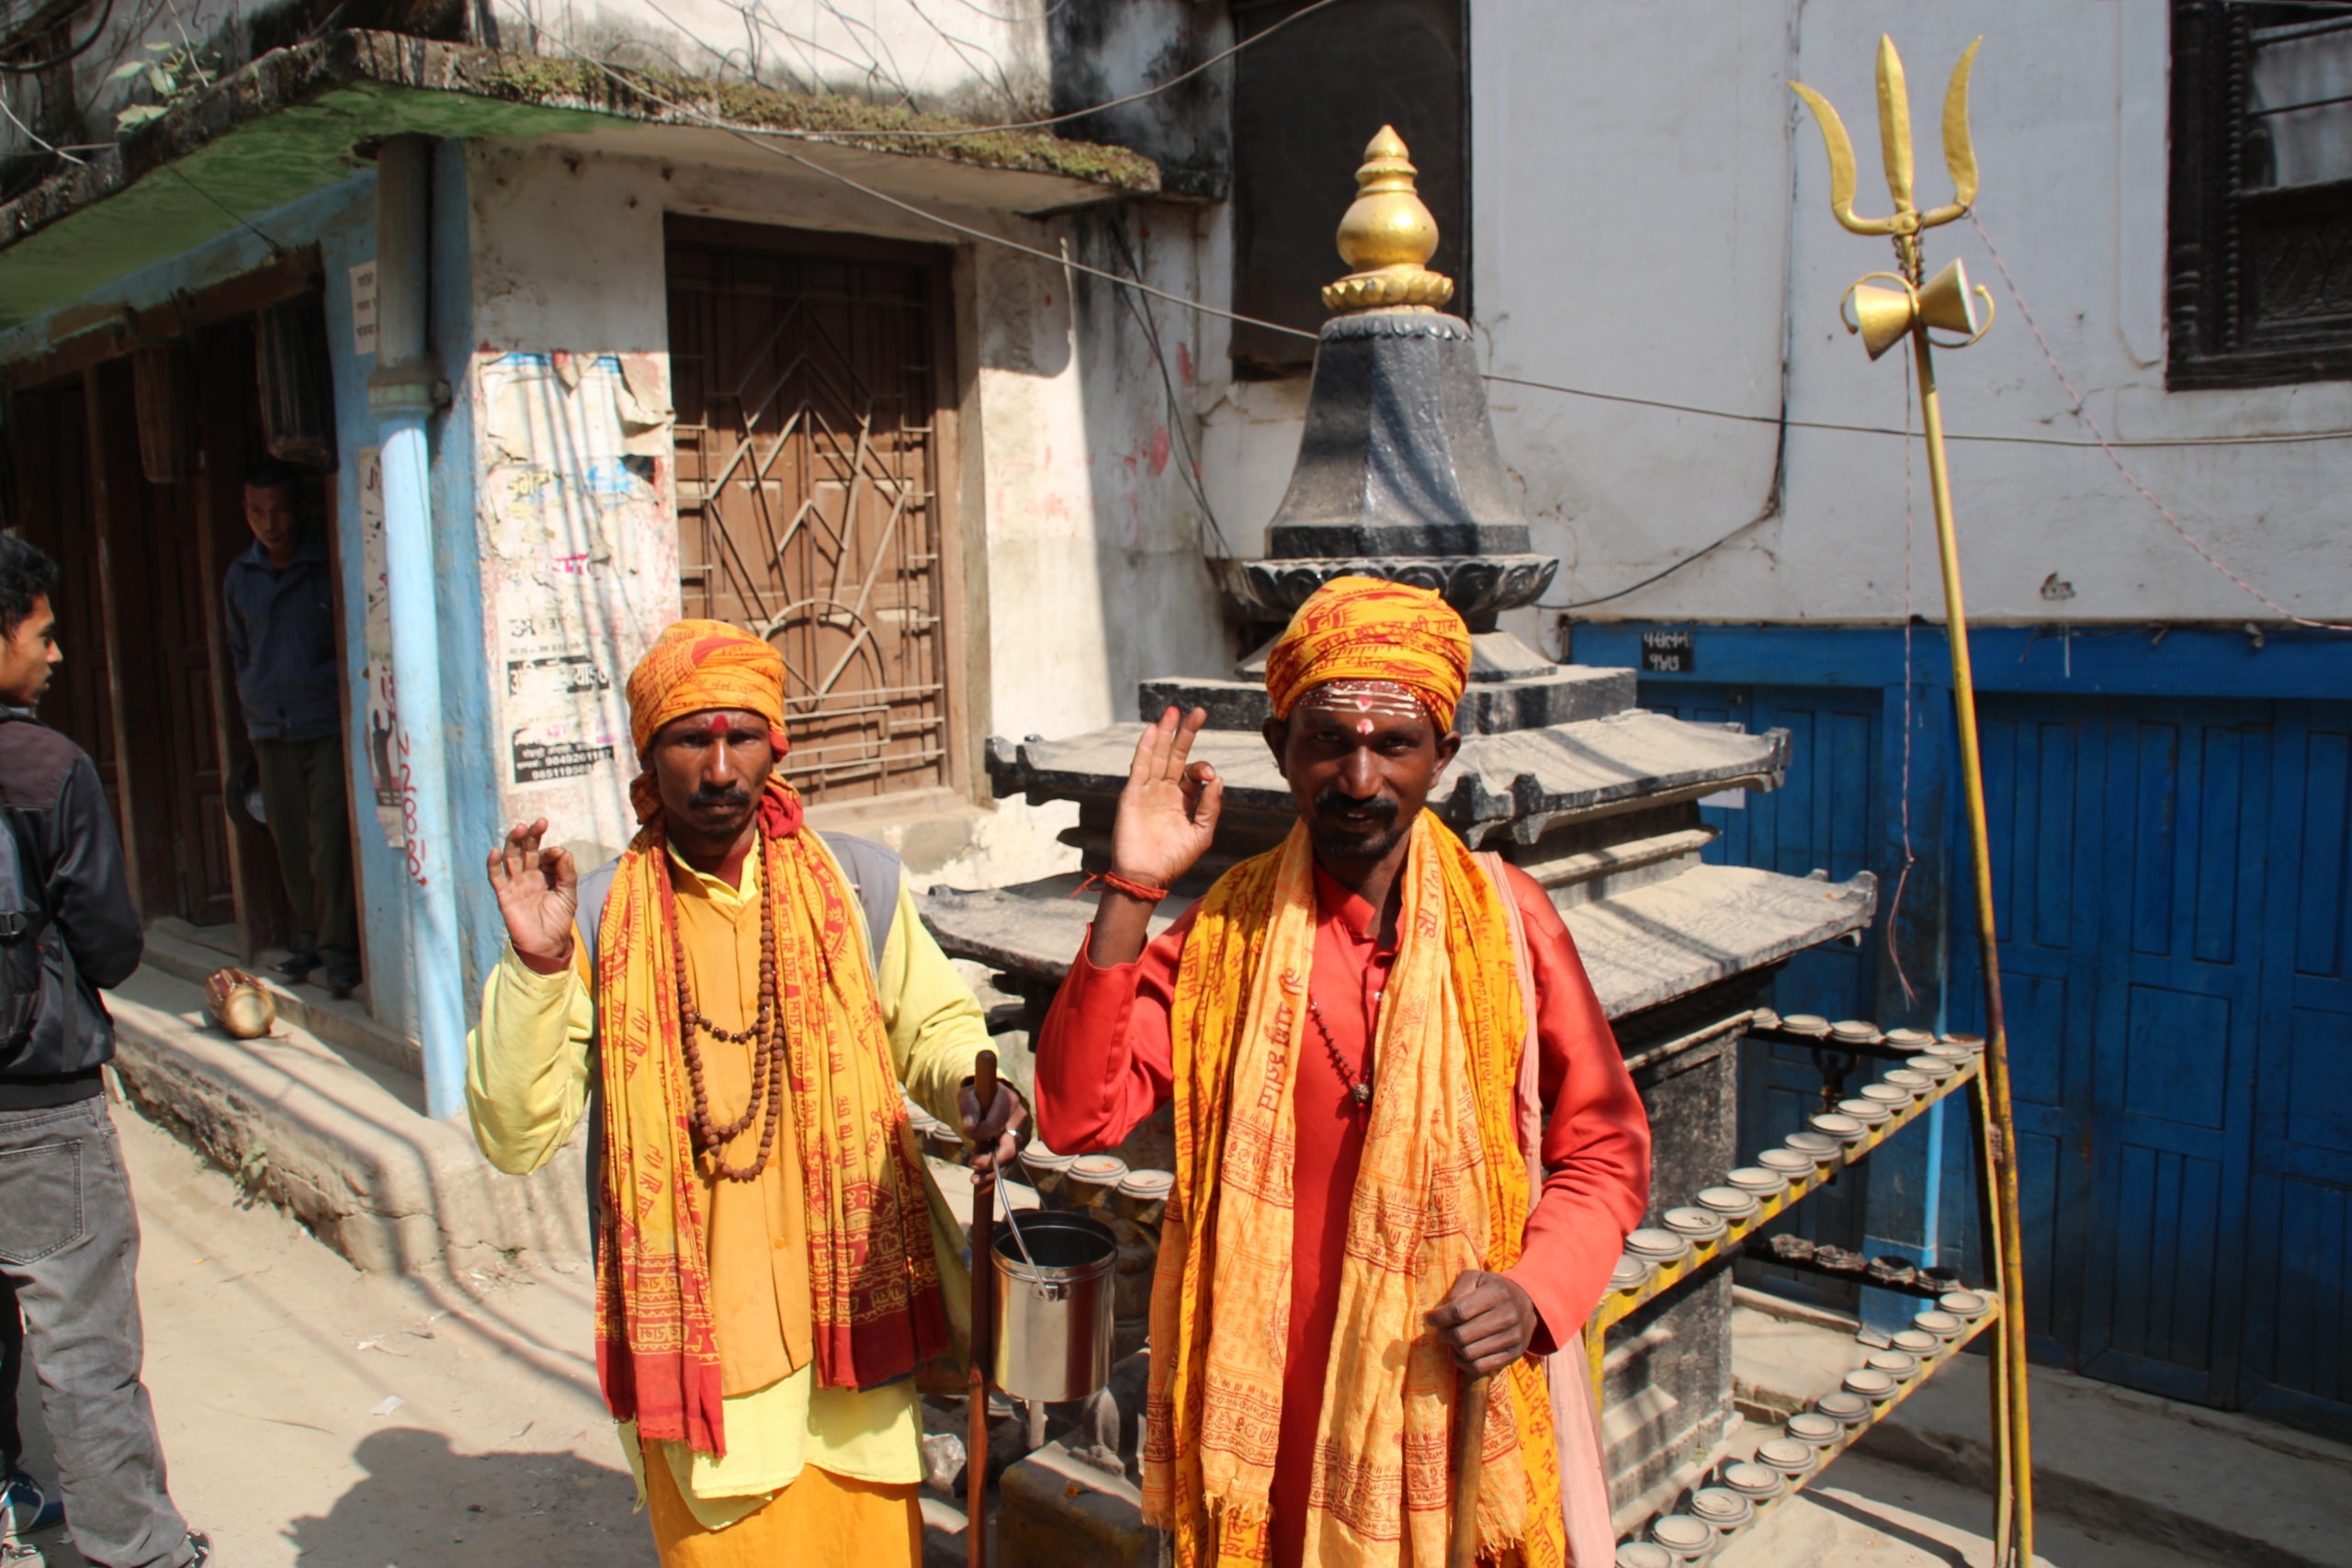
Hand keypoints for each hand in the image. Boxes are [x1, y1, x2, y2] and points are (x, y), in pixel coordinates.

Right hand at [487, 818, 577, 975]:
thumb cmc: (559, 920)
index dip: (552, 851)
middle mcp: (529, 875)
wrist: (547, 945)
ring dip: (514, 842)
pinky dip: (493, 864)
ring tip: (520, 828)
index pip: (546, 854)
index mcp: (546, 873)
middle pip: (527, 849)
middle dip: (532, 836)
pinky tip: (494, 850)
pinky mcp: (504, 895)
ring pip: (511, 857)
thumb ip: (567, 873)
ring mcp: (515, 883)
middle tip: (540, 823)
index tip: (559, 855)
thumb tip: (564, 851)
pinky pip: (496, 877)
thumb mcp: (569, 894)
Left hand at [958, 1080, 1030, 1179]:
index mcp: (1008, 1100)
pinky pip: (1010, 1161)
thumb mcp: (968, 1096)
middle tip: (972, 1163)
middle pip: (1009, 1149)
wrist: (991, 1099)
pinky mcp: (1023, 1142)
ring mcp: (1024, 1131)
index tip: (967, 1132)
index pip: (993, 1126)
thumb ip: (968, 1108)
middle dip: (989, 1162)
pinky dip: (996, 1169)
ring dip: (990, 1171)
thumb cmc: (978, 1098)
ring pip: (1010, 1158)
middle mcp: (1021, 1117)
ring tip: (975, 1176)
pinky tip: (983, 1171)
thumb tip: (970, 1127)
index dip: (977, 1134)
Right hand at [1108, 706, 1221, 891]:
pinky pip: (1139, 766)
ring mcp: (1147, 790)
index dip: (1204, 768)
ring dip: (1165, 733)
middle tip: (1198, 711)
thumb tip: (1217, 778)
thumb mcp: (1202, 833)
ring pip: (1158, 755)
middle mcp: (1165, 790)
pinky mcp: (1132, 794)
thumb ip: (1211, 806)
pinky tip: (1153, 730)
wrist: (1146, 876)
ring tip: (1173, 711)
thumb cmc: (1175, 859)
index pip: (1194, 772)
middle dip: (1186, 733)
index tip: (1209, 776)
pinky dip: (1146, 748)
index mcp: (1183, 799)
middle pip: (1176, 755)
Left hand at [1425, 1270, 1539, 1375]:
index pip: (1459, 1311)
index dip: (1439, 1317)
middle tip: (1441, 1330)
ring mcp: (1513, 1337)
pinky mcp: (1514, 1354)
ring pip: (1469, 1353)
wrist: (1526, 1301)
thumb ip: (1457, 1290)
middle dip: (1444, 1334)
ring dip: (1453, 1348)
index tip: (1429, 1318)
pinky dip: (1463, 1362)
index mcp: (1497, 1293)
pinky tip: (1460, 1352)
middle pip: (1462, 1335)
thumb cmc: (1492, 1289)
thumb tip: (1442, 1313)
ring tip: (1453, 1339)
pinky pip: (1479, 1367)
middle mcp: (1508, 1316)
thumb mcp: (1475, 1278)